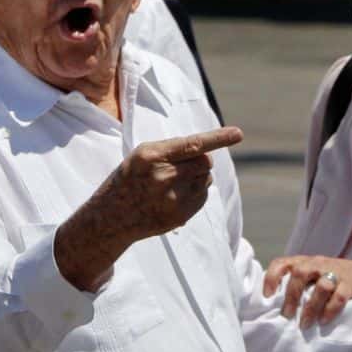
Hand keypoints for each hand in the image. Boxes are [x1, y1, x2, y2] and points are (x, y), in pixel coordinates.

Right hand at [106, 127, 243, 240]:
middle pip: (205, 162)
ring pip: (206, 178)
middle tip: (181, 166)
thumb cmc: (130, 178)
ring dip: (197, 177)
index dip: (217, 138)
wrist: (113, 217)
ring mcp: (173, 198)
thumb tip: (207, 150)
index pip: (191, 144)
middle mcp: (164, 177)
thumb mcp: (142, 155)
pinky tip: (175, 196)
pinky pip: (203, 195)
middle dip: (200, 161)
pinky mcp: (181, 215)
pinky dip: (195, 192)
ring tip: (173, 183)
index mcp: (152, 156)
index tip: (238, 133)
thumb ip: (172, 149)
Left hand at [263, 255, 351, 328]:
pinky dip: (330, 310)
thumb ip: (298, 285)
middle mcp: (319, 264)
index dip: (272, 277)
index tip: (266, 295)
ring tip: (305, 324)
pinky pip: (339, 296)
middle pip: (301, 273)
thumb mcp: (315, 276)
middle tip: (287, 315)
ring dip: (311, 307)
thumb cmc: (335, 281)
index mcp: (306, 262)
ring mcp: (337, 272)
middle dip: (292, 295)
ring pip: (321, 286)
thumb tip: (272, 307)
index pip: (283, 262)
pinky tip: (324, 321)